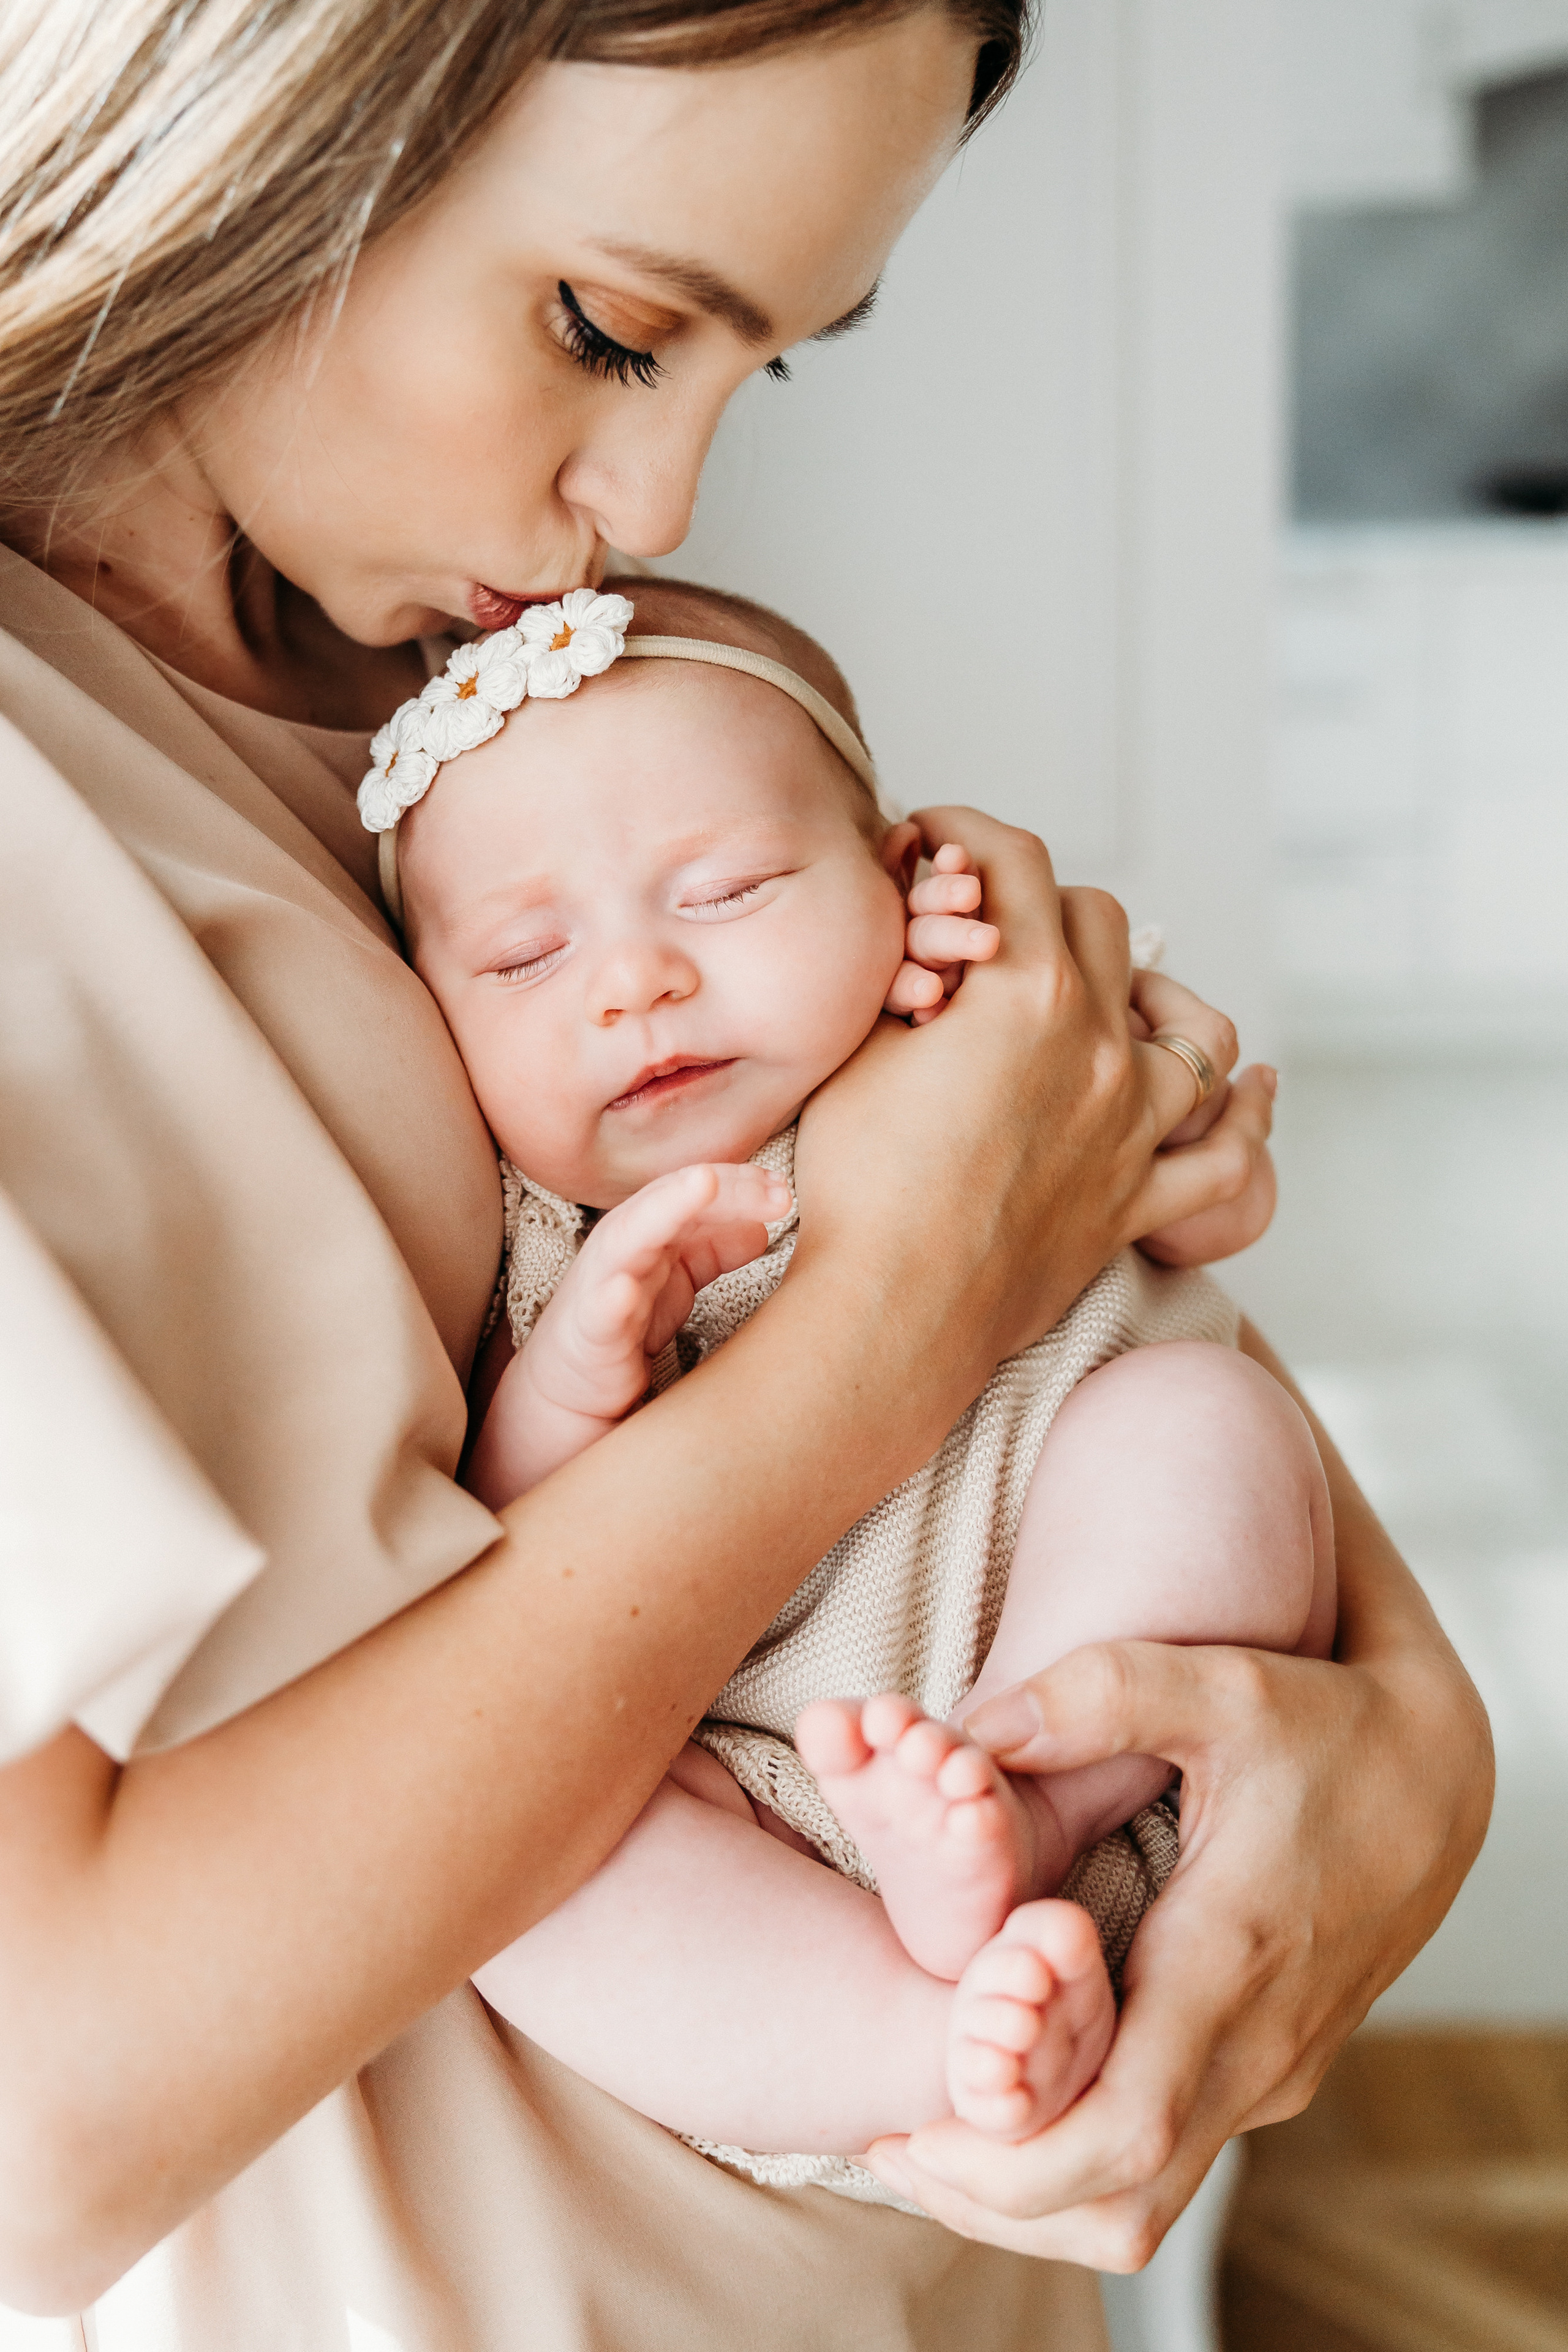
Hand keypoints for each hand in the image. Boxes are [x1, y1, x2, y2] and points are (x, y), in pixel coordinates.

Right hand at [468, 1160, 789, 1502]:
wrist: (567, 1389)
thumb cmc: (623, 1326)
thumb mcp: (677, 1282)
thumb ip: (711, 1251)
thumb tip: (761, 1227)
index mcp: (650, 1234)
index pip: (695, 1195)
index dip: (740, 1188)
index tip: (784, 1192)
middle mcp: (624, 1250)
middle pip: (669, 1203)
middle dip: (719, 1188)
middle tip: (773, 1190)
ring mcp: (601, 1289)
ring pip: (629, 1239)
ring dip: (664, 1211)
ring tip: (703, 1186)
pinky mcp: (588, 1337)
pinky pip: (599, 1314)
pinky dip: (611, 1299)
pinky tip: (627, 1289)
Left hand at [859, 1329, 1492, 2266]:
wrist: (1444, 1773)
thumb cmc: (1326, 1721)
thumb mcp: (1221, 1684)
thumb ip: (1095, 1695)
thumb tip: (967, 1726)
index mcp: (1235, 1963)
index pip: (1125, 2130)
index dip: (1010, 2159)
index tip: (908, 2128)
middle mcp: (1257, 2048)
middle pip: (1119, 2202)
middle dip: (994, 2199)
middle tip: (884, 2140)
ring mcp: (1269, 2073)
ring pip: (1142, 2204)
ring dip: (1029, 2196)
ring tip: (919, 2139)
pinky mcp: (1267, 2070)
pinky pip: (1166, 2164)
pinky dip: (1076, 2166)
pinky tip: (998, 2107)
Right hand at [879, 828, 1274, 1255]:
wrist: (892, 1309)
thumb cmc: (859, 1181)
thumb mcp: (860, 1047)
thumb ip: (904, 971)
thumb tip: (928, 929)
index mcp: (1025, 992)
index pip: (1013, 861)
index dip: (967, 829)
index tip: (933, 836)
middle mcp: (1098, 1046)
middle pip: (1101, 923)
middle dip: (1045, 902)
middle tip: (993, 925)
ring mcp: (1132, 1127)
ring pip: (1195, 1029)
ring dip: (1159, 994)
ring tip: (1126, 995)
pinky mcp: (1138, 1201)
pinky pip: (1227, 1157)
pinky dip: (1251, 1116)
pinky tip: (1258, 1087)